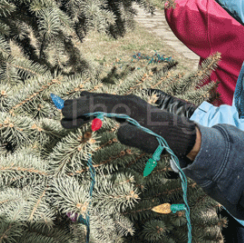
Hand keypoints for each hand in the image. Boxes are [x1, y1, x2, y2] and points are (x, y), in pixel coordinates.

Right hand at [60, 92, 198, 160]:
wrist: (184, 135)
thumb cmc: (167, 140)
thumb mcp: (150, 142)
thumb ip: (133, 137)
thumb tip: (117, 131)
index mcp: (130, 107)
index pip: (100, 104)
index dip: (80, 109)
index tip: (64, 113)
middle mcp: (129, 101)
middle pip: (98, 100)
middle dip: (78, 107)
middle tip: (60, 114)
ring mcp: (130, 104)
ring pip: (102, 102)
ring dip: (85, 108)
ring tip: (67, 117)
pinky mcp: (132, 109)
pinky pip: (109, 106)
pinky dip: (95, 108)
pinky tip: (87, 108)